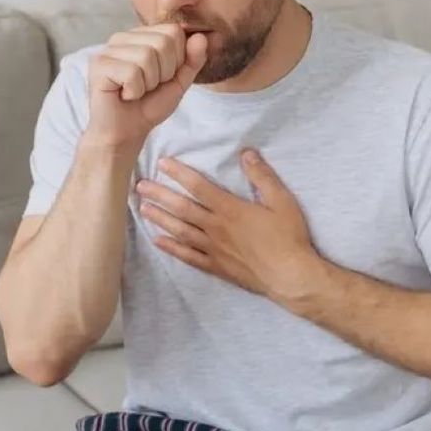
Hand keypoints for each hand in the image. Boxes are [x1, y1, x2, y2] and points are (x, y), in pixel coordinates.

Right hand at [84, 24, 207, 148]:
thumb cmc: (148, 106)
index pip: (174, 31)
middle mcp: (123, 37)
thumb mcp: (179, 82)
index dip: (177, 60)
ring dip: (148, 84)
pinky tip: (124, 95)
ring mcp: (108, 49)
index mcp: (142, 36)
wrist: (126, 133)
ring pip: (146, 57)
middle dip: (164, 73)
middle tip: (148, 87)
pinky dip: (134, 91)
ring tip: (135, 91)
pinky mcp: (99, 65)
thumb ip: (193, 60)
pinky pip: (131, 72)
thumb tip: (203, 37)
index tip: (162, 78)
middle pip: (163, 42)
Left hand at [135, 149, 321, 300]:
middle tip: (140, 186)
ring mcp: (213, 249)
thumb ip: (262, 176)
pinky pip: (188, 256)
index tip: (162, 163)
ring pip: (180, 231)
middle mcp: (216, 228)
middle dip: (160, 195)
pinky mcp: (216, 267)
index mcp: (231, 209)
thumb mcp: (282, 201)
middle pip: (182, 208)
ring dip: (160, 219)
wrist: (290, 277)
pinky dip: (171, 248)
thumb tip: (246, 153)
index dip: (179, 173)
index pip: (199, 187)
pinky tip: (158, 242)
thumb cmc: (289, 237)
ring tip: (143, 208)